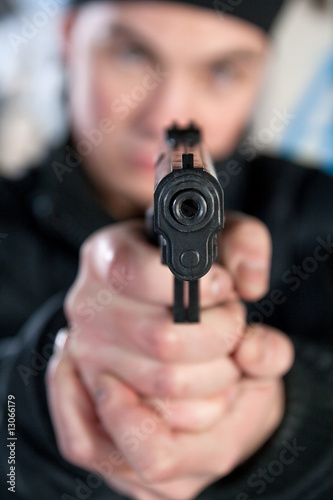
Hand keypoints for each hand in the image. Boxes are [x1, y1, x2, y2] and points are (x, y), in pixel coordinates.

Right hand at [46, 216, 293, 499]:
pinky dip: (201, 418)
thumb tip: (248, 294)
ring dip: (219, 380)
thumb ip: (245, 247)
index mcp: (105, 259)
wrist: (159, 314)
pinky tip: (210, 393)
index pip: (135, 273)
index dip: (197, 286)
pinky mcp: (96, 414)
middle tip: (232, 326)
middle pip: (164, 340)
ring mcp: (87, 363)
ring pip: (167, 392)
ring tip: (224, 359)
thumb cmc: (191, 281)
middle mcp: (87, 311)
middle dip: (222, 336)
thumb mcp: (220, 246)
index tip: (224, 288)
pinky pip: (150, 442)